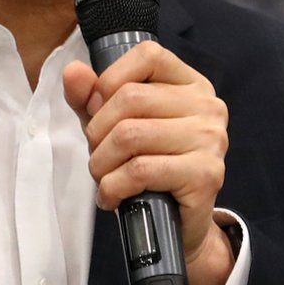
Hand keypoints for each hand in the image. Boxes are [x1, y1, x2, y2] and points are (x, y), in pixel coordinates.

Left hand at [63, 42, 233, 284]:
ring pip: (130, 135)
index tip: (97, 109)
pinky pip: (140, 170)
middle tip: (97, 157)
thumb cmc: (147, 169)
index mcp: (190, 84)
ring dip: (101, 163)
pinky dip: (112, 187)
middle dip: (98, 132)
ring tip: (103, 178)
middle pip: (131, 98)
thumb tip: (73, 72)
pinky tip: (112, 197)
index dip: (110, 79)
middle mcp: (207, 106)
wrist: (177, 229)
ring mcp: (211, 140)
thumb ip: (92, 98)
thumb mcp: (113, 127)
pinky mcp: (206, 175)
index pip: (148, 55)